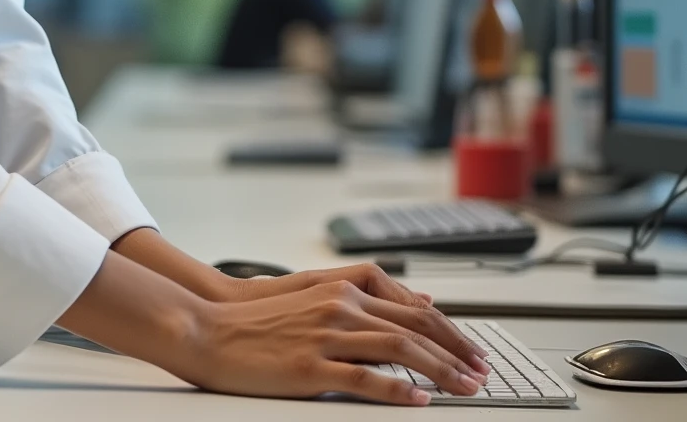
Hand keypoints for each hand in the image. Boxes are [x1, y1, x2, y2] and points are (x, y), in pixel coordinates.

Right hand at [60, 251, 491, 407]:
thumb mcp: (311, 293)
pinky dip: (398, 389)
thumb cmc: (252, 316)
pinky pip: (365, 378)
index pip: (411, 309)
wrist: (204, 326)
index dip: (449, 331)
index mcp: (341, 288)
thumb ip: (361, 294)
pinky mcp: (310, 367)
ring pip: (400, 351)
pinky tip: (418, 399)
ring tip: (466, 388)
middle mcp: (340, 307)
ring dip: (440, 371)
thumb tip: (415, 303)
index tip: (472, 350)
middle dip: (456, 353)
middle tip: (482, 372)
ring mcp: (326, 336)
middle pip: (414, 329)